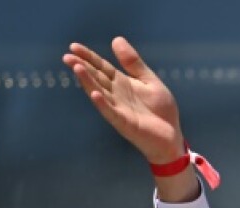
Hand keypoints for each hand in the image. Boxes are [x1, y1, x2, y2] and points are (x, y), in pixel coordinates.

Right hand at [63, 38, 199, 200]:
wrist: (171, 136)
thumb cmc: (161, 110)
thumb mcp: (149, 80)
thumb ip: (133, 63)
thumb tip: (116, 39)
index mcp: (122, 83)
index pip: (102, 67)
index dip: (89, 57)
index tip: (74, 46)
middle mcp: (116, 95)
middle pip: (97, 78)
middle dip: (82, 67)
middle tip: (67, 57)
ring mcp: (119, 109)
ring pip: (100, 93)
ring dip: (88, 82)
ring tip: (77, 68)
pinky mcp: (125, 123)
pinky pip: (111, 112)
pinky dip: (103, 104)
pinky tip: (95, 95)